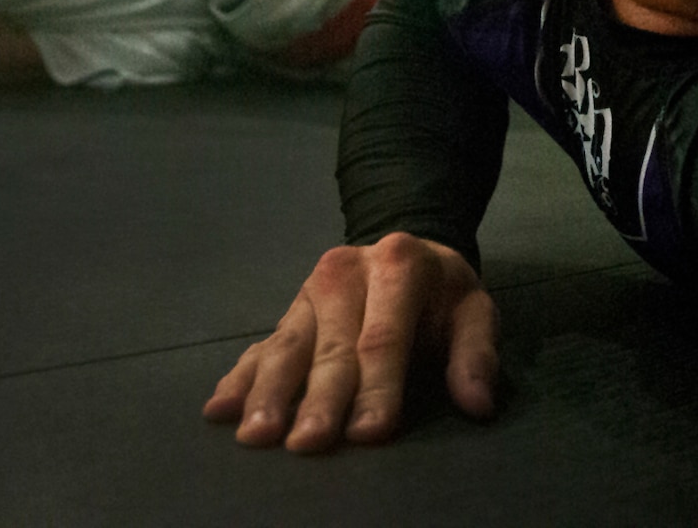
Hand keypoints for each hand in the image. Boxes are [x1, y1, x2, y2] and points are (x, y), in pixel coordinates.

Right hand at [204, 232, 498, 450]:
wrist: (405, 253)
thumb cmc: (442, 296)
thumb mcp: (474, 312)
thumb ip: (477, 355)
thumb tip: (478, 403)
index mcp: (398, 265)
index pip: (385, 336)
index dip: (377, 386)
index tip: (369, 432)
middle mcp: (345, 272)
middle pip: (331, 346)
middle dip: (319, 398)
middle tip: (309, 444)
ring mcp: (309, 293)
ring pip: (287, 346)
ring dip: (268, 393)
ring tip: (256, 435)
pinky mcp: (287, 313)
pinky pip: (259, 347)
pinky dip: (239, 378)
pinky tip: (220, 409)